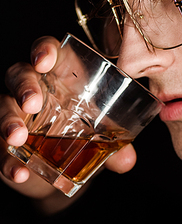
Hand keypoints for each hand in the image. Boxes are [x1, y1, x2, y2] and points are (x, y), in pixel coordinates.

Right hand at [1, 36, 136, 203]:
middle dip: (24, 86)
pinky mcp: (3, 144)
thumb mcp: (105, 139)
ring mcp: (15, 116)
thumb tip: (127, 160)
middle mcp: (33, 91)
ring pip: (2, 107)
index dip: (44, 50)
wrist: (67, 172)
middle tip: (32, 104)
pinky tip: (19, 173)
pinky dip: (7, 162)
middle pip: (19, 75)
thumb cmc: (87, 137)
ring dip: (7, 121)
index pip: (49, 53)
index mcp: (61, 78)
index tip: (44, 60)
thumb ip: (117, 146)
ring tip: (17, 138)